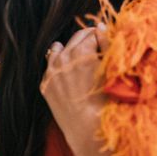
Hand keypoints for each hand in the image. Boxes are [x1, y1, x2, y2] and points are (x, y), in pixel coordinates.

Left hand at [40, 26, 108, 155]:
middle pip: (77, 38)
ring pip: (59, 48)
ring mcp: (52, 71)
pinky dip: (59, 64)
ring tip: (80, 57)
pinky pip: (50, 65)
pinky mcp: (45, 84)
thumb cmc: (106, 101)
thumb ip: (106, 44)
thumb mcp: (111, 70)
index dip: (101, 35)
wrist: (88, 129)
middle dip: (87, 39)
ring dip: (70, 49)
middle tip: (97, 46)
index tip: (106, 40)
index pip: (93, 32)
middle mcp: (63, 57)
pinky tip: (68, 71)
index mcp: (82, 51)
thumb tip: (101, 26)